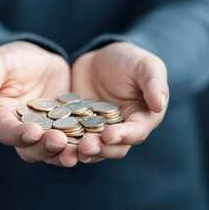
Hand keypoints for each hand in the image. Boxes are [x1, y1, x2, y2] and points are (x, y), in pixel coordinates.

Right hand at [0, 41, 77, 166]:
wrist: (36, 59)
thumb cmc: (9, 59)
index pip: (5, 131)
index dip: (17, 135)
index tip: (33, 132)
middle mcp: (19, 130)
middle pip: (28, 148)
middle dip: (44, 148)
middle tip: (60, 141)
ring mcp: (42, 132)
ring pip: (50, 150)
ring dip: (63, 153)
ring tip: (79, 151)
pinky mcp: (62, 129)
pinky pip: (71, 141)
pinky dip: (80, 144)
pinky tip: (94, 142)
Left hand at [72, 42, 168, 162]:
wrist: (102, 58)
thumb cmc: (131, 60)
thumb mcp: (146, 66)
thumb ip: (153, 84)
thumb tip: (159, 104)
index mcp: (141, 120)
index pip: (135, 133)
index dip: (123, 136)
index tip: (109, 136)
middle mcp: (120, 131)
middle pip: (111, 148)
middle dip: (99, 149)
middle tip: (84, 147)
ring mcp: (96, 131)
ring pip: (90, 148)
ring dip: (79, 151)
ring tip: (67, 149)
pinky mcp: (76, 127)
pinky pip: (69, 137)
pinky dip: (62, 141)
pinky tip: (50, 139)